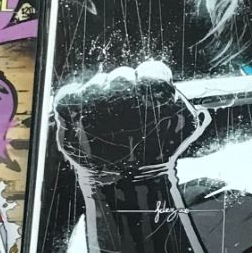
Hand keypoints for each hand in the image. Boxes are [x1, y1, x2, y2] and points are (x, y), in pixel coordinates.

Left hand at [54, 60, 203, 182]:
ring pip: (97, 83)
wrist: (127, 183)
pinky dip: (76, 102)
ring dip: (102, 99)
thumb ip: (182, 103)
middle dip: (126, 92)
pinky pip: (70, 93)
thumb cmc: (155, 154)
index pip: (151, 69)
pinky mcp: (68, 108)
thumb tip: (180, 92)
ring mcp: (92, 97)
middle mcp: (122, 88)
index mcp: (152, 89)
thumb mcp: (183, 128)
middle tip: (127, 116)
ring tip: (107, 124)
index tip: (148, 95)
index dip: (150, 81)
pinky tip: (86, 119)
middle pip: (122, 76)